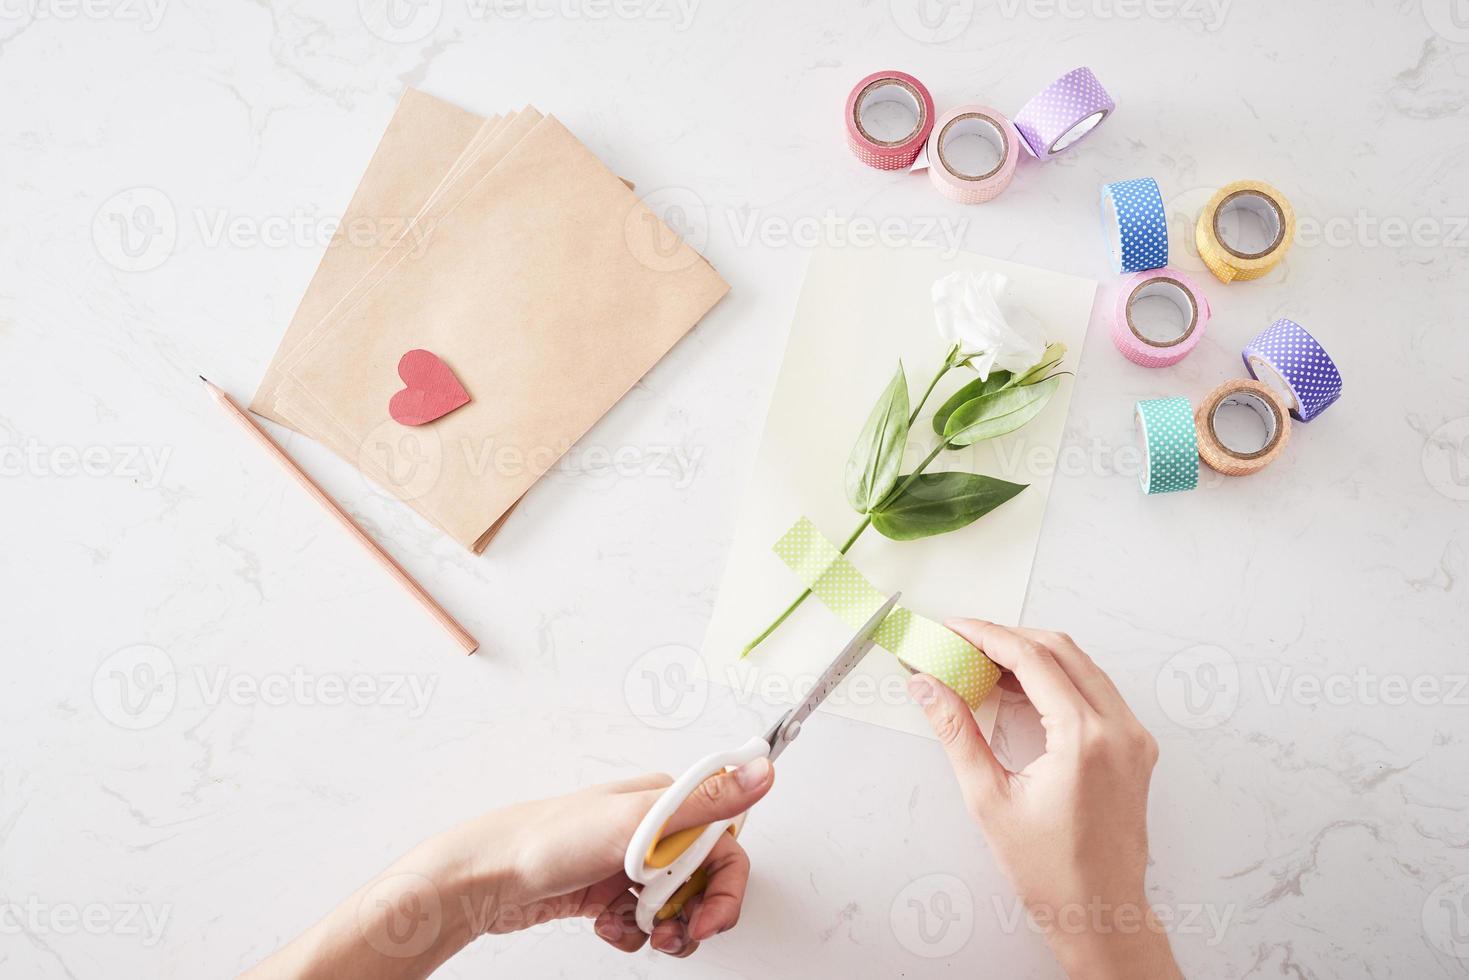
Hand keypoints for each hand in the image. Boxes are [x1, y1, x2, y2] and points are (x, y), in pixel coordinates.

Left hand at [461, 760, 774, 955]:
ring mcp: (629, 863)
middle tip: (670, 932)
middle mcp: (651, 830)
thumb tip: (762, 769)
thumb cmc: (552, 838)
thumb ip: (707, 801)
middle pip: (703, 881)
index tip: (710, 916)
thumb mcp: (639, 820)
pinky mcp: (608, 892)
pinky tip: (605, 925)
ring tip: (633, 930)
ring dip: (661, 929)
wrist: (488, 877)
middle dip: (692, 914)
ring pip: (674, 907)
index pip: (725, 844)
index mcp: (666, 803)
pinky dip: (628, 933)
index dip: (725, 886)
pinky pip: (640, 923)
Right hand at [908, 620, 1181, 979]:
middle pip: (1061, 650)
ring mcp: (1133, 737)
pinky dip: (1056, 679)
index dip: (987, 635)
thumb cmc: (1051, 873)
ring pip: (1081, 666)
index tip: (954, 629)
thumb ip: (957, 732)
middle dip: (1008, 637)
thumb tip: (929, 687)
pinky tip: (1020, 692)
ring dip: (1033, 656)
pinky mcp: (1135, 747)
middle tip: (964, 643)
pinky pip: (1095, 691)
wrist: (1100, 913)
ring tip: (984, 665)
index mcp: (1085, 739)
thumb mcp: (989, 799)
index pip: (1032, 659)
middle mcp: (1119, 730)